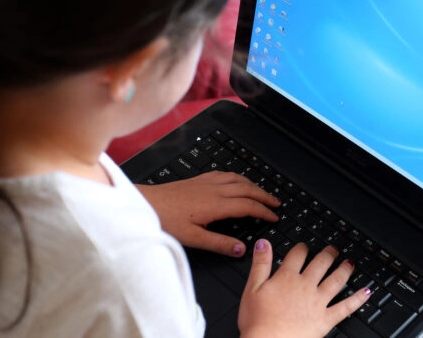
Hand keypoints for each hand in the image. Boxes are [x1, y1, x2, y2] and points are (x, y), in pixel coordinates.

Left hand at [137, 171, 279, 256]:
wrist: (145, 203)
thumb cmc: (165, 220)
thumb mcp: (193, 238)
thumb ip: (219, 243)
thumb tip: (241, 249)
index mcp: (216, 204)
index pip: (248, 206)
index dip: (264, 211)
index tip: (274, 216)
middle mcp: (214, 190)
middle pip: (247, 189)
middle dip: (264, 196)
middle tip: (276, 203)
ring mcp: (206, 182)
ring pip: (237, 179)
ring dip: (253, 185)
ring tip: (262, 192)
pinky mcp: (198, 179)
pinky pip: (224, 174)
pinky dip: (237, 177)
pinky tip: (236, 180)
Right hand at [238, 240, 370, 337]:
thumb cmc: (258, 321)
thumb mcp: (252, 288)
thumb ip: (260, 264)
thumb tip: (263, 243)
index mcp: (287, 277)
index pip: (297, 255)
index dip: (302, 248)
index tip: (304, 246)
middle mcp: (305, 286)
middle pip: (320, 264)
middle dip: (328, 254)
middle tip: (333, 249)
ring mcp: (318, 302)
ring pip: (336, 280)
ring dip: (344, 270)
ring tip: (350, 263)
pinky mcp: (326, 319)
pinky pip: (346, 307)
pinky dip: (358, 299)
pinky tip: (366, 292)